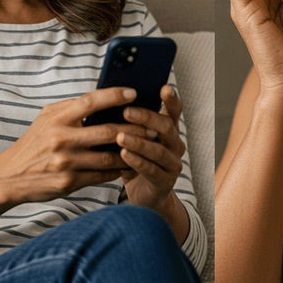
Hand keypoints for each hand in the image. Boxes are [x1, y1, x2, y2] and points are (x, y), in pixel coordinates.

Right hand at [0, 86, 150, 205]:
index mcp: (56, 119)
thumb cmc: (35, 142)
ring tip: (147, 145)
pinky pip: (103, 174)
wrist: (9, 177)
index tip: (134, 92)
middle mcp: (61, 139)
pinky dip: (119, 169)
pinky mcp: (69, 182)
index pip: (91, 102)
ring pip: (110, 156)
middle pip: (109, 132)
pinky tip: (130, 163)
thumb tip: (108, 96)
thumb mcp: (47, 118)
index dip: (115, 95)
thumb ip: (74, 107)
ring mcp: (66, 163)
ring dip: (132, 151)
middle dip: (135, 129)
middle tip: (153, 126)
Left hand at [118, 85, 186, 210]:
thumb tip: (107, 100)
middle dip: (146, 118)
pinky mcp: (166, 182)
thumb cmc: (134, 161)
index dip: (171, 100)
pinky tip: (124, 155)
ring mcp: (173, 164)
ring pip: (159, 150)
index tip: (164, 87)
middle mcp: (176, 145)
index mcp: (169, 131)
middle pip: (167, 127)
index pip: (174, 111)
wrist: (144, 195)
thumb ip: (128, 123)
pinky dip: (137, 161)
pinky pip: (152, 170)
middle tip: (126, 111)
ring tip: (120, 137)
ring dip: (139, 142)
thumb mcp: (134, 139)